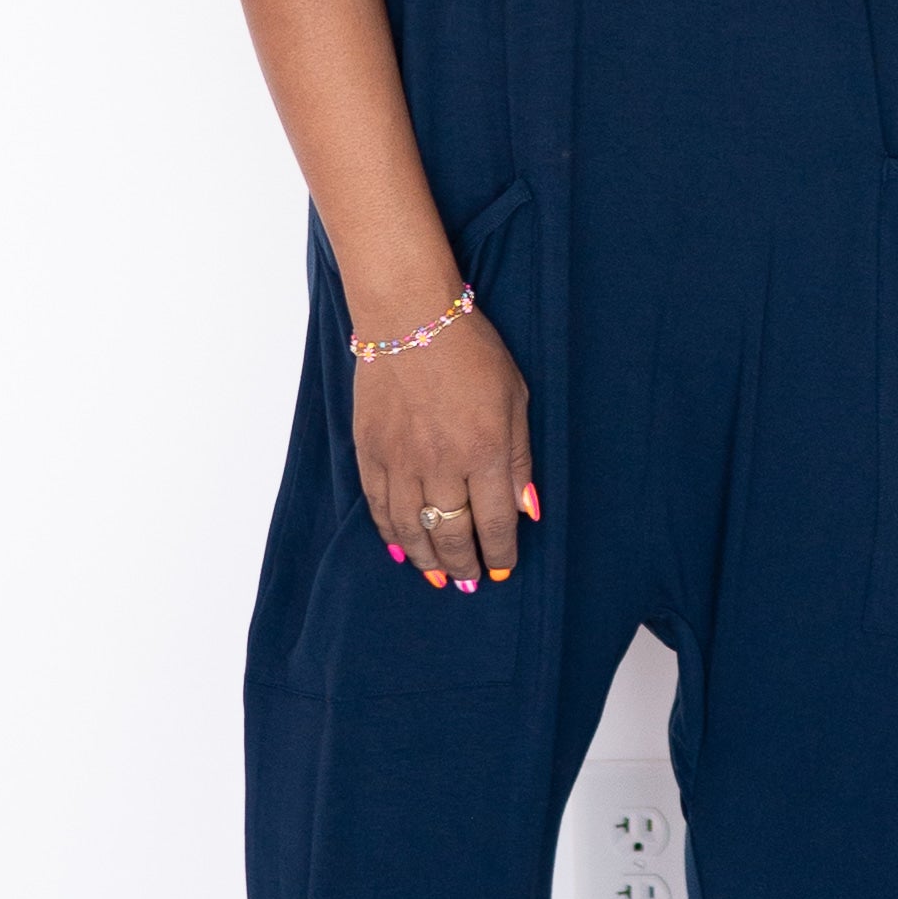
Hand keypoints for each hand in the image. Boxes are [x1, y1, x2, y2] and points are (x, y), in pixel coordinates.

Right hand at [351, 299, 536, 594]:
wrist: (409, 317)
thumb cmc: (471, 350)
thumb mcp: (516, 398)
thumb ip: (519, 459)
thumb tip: (527, 509)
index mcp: (484, 451)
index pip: (494, 523)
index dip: (499, 554)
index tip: (502, 570)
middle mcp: (441, 464)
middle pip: (452, 534)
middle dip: (464, 565)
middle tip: (470, 582)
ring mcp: (401, 461)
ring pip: (412, 530)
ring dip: (428, 560)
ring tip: (439, 576)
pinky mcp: (370, 452)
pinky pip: (379, 508)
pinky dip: (391, 535)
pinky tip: (402, 550)